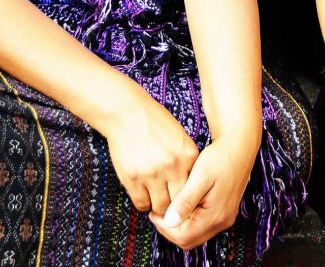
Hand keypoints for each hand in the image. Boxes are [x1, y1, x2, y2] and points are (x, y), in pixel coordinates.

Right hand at [101, 91, 199, 217]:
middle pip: (179, 202)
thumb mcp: (180, 138)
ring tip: (158, 203)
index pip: (195, 189)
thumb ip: (187, 160)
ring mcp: (152, 174)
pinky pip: (141, 203)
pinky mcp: (132, 178)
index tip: (186, 202)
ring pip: (160, 207)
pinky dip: (144, 204)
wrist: (129, 113)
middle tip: (172, 210)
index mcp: (188, 156)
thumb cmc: (156, 123)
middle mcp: (172, 167)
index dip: (190, 198)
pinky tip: (145, 196)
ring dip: (159, 208)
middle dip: (176, 208)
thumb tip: (191, 185)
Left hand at [150, 134, 260, 249]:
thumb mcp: (200, 177)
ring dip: (179, 226)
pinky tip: (181, 205)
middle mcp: (222, 221)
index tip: (154, 212)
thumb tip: (169, 222)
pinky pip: (201, 226)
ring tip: (168, 207)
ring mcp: (224, 218)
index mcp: (216, 215)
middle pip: (189, 240)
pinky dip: (188, 221)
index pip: (184, 237)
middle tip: (159, 212)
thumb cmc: (220, 158)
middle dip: (170, 230)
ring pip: (195, 235)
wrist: (239, 147)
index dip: (165, 228)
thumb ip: (185, 201)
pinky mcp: (224, 212)